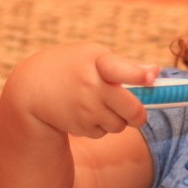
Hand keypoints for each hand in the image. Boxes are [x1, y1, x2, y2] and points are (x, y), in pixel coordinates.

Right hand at [6, 41, 158, 138]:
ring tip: (100, 105)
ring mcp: (85, 109)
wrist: (32, 89)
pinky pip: (104, 133)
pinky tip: (85, 113)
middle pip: (133, 111)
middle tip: (136, 112)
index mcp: (98, 62)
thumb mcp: (94, 55)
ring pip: (120, 125)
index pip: (121, 70)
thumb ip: (126, 65)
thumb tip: (155, 73)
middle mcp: (92, 87)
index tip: (151, 77)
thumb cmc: (72, 66)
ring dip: (118, 120)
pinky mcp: (79, 127)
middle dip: (139, 114)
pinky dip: (101, 126)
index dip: (139, 75)